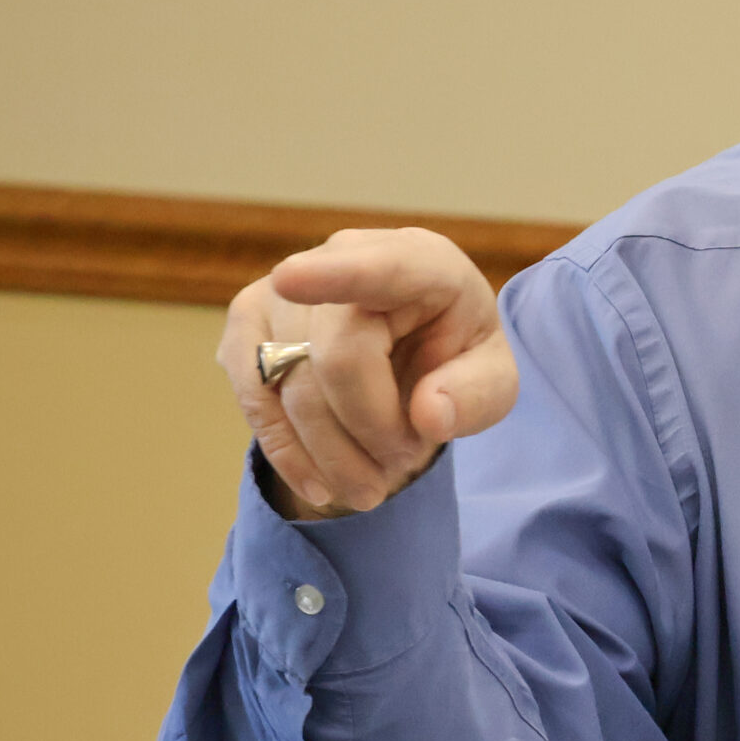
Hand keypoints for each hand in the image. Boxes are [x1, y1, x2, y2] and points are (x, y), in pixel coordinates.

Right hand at [217, 227, 518, 518]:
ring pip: (291, 388)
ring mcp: (285, 287)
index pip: (381, 267)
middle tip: (405, 461)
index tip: (292, 280)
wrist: (410, 350)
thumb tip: (429, 416)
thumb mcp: (491, 380)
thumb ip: (476, 395)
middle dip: (373, 428)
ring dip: (333, 454)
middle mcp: (344, 255)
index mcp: (422, 261)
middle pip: (339, 358)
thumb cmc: (454, 358)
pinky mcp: (248, 325)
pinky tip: (321, 484)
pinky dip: (289, 453)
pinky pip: (256, 400)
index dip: (335, 276)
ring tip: (372, 485)